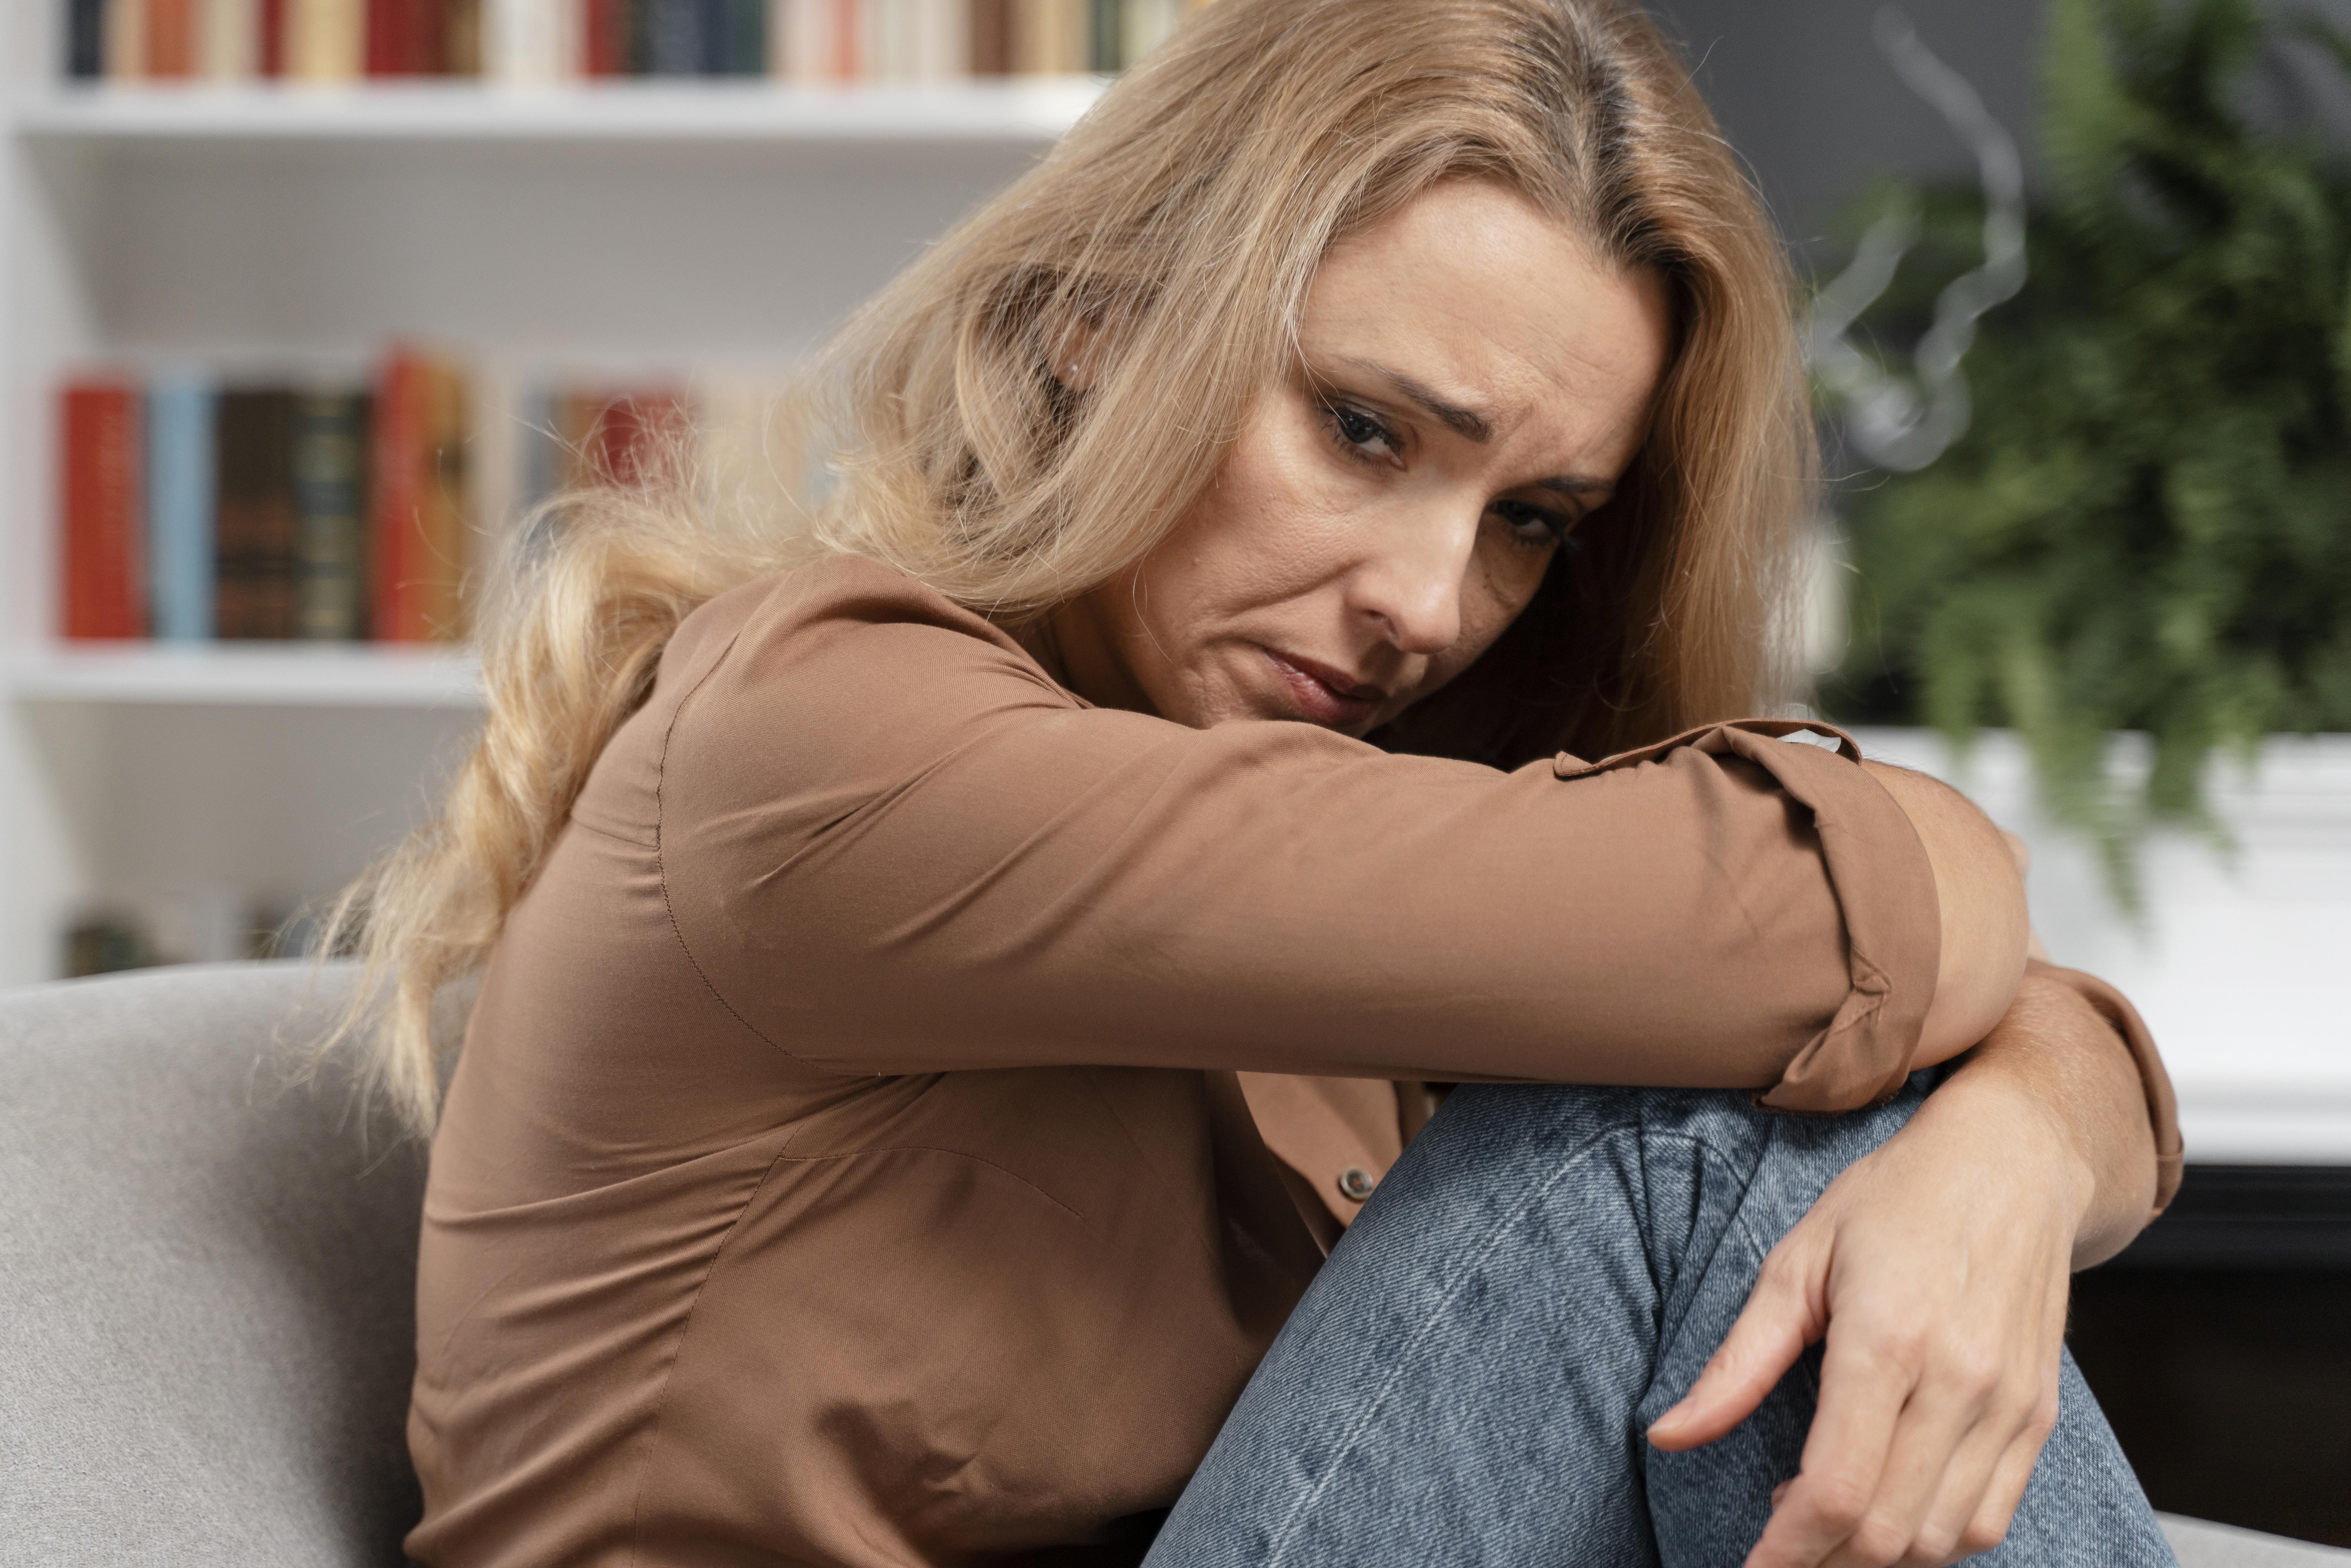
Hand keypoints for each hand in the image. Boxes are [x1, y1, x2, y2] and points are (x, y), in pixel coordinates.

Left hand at [1644, 1064, 2093, 1565]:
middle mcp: (1959, 1382)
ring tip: (1820, 1523)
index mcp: (1886, 1340)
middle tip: (1776, 1547)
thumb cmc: (1894, 1202)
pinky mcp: (2037, 1416)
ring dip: (1874, 1558)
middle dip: (1821, 1563)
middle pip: (1885, 1529)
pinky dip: (1931, 1540)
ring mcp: (2009, 1405)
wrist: (2011, 1165)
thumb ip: (1735, 1364)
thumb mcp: (1794, 1263)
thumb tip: (1667, 1435)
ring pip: (1940, 1539)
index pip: (1834, 1490)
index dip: (1785, 1551)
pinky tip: (1884, 1510)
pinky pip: (1988, 1519)